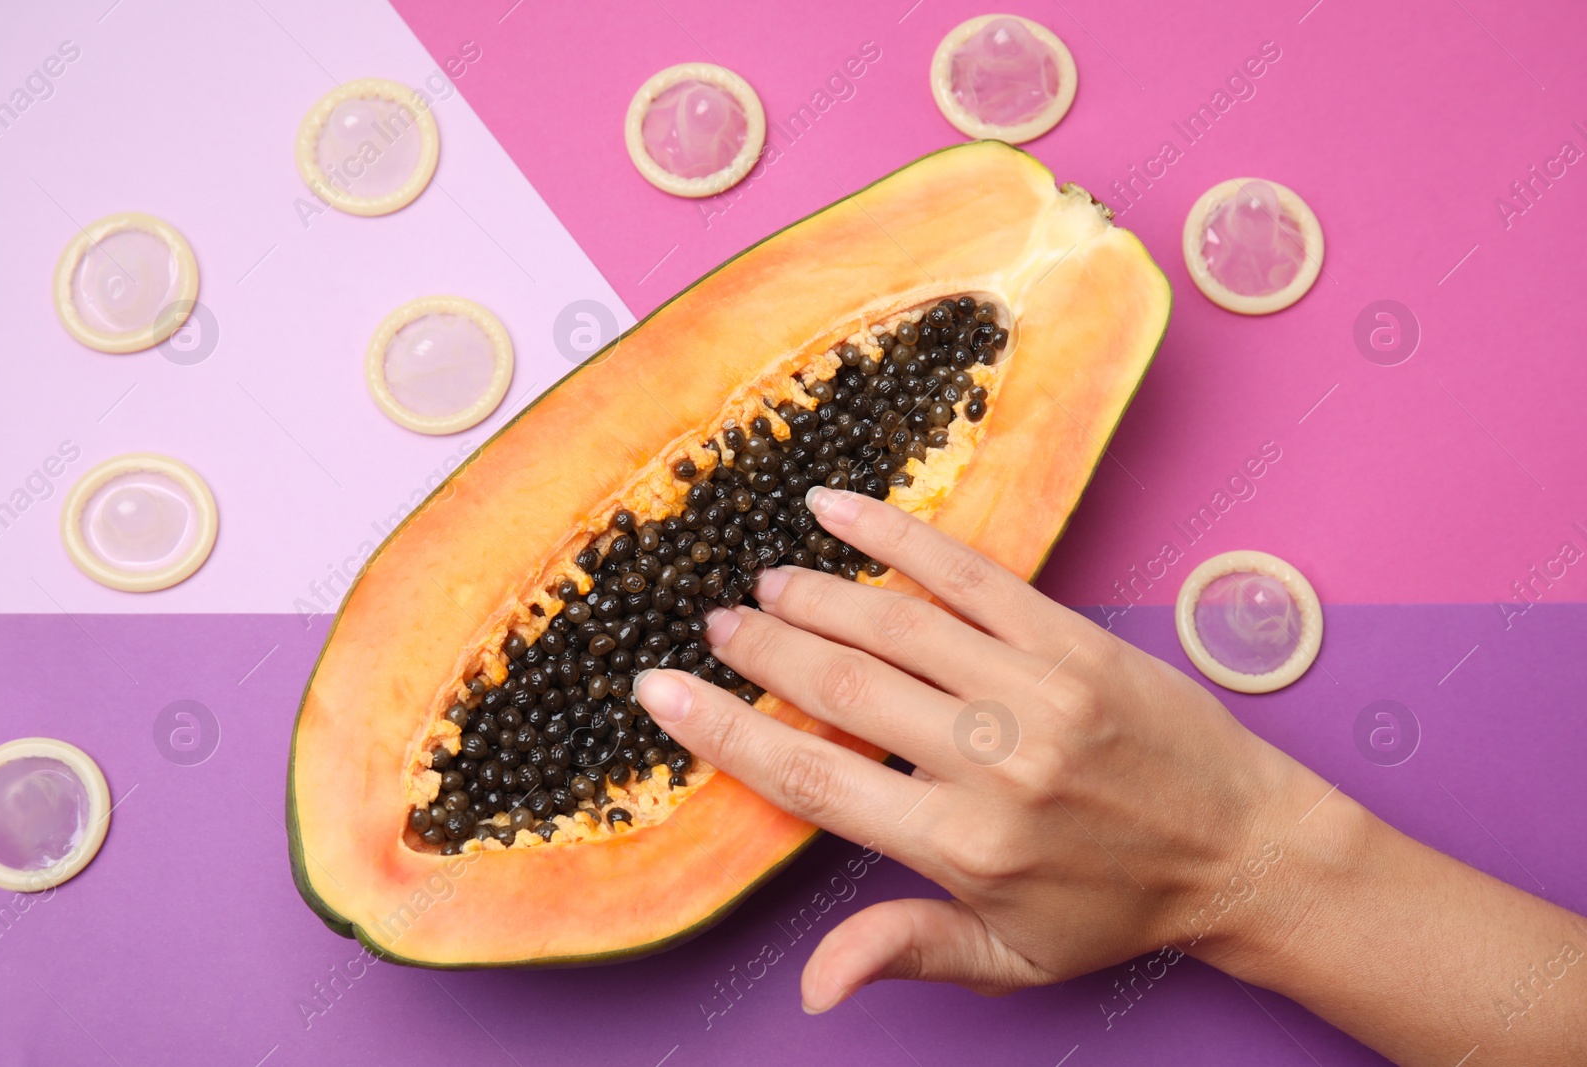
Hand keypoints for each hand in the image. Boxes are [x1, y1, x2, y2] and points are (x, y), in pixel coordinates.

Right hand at [632, 486, 1307, 1011]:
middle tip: (714, 626)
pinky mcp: (1074, 639)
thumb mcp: (1010, 961)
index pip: (814, 778)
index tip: (661, 693)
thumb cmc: (1118, 910)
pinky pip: (971, 574)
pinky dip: (897, 537)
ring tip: (764, 583)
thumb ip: (905, 949)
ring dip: (814, 594)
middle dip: (761, 651)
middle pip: (841, 685)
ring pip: (895, 623)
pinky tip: (840, 511)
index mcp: (964, 846)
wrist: (1249, 851)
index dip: (725, 733)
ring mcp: (1036, 689)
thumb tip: (812, 986)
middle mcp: (993, 760)